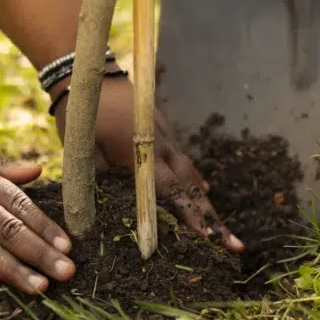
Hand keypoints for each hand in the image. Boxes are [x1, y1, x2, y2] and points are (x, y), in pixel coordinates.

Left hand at [52, 75, 243, 252]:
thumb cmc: (83, 114)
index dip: (190, 216)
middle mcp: (162, 147)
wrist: (90, 72)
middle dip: (212, 219)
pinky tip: (204, 193)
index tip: (209, 237)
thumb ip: (102, 182)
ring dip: (206, 205)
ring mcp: (166, 138)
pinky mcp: (163, 132)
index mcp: (143, 153)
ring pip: (191, 177)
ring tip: (222, 232)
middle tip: (235, 246)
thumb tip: (111, 215)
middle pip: (192, 188)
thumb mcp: (84, 152)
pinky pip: (184, 162)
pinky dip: (194, 180)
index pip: (172, 191)